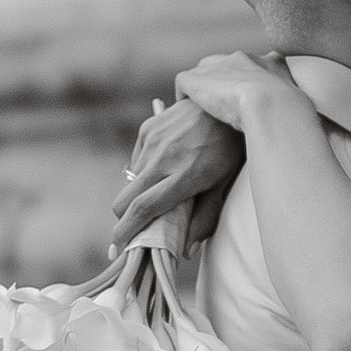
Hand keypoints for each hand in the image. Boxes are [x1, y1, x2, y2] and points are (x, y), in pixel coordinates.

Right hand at [108, 92, 249, 255]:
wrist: (228, 99)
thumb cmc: (232, 146)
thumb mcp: (224, 183)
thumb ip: (205, 217)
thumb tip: (187, 250)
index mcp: (183, 175)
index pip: (143, 208)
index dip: (126, 232)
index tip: (118, 249)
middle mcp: (161, 158)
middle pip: (125, 199)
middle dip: (123, 219)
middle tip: (134, 230)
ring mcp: (151, 141)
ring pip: (129, 181)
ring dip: (137, 195)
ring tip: (158, 196)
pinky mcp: (148, 128)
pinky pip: (136, 160)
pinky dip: (143, 172)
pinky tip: (162, 170)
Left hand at [172, 52, 290, 131]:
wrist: (273, 105)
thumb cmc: (288, 111)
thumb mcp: (297, 102)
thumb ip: (295, 101)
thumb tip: (313, 116)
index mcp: (263, 62)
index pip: (245, 65)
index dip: (240, 82)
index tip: (238, 99)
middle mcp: (239, 58)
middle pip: (219, 65)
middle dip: (215, 82)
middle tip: (215, 106)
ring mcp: (218, 67)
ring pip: (200, 74)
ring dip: (199, 91)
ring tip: (197, 111)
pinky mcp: (198, 80)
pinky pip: (183, 82)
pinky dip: (182, 95)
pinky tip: (184, 111)